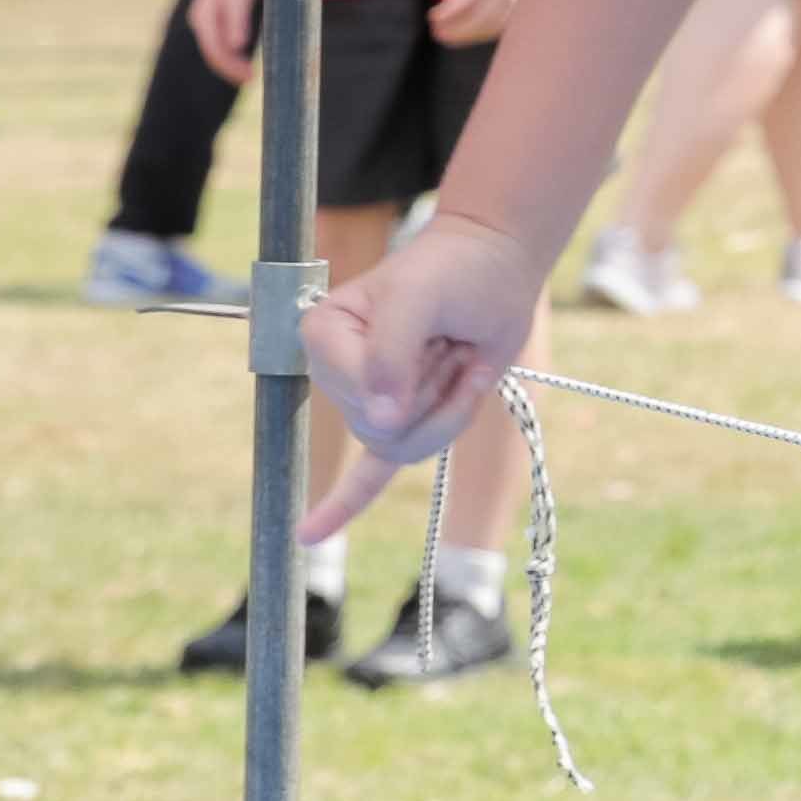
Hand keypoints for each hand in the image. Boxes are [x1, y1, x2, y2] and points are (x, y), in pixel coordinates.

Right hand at [193, 0, 260, 83]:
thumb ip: (237, 20)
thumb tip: (237, 47)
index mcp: (204, 18)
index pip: (214, 51)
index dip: (231, 68)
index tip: (249, 78)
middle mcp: (202, 20)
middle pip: (213, 52)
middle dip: (230, 69)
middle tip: (250, 80)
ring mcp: (208, 19)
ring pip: (216, 48)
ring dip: (231, 63)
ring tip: (248, 75)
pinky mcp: (217, 16)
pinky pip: (222, 40)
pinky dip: (232, 52)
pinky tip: (244, 57)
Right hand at [302, 210, 548, 534]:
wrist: (493, 263)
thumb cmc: (453, 271)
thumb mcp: (419, 297)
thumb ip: (392, 354)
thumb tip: (382, 421)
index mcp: (321, 336)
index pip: (361, 397)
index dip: (408, 377)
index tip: (436, 332)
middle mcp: (335, 373)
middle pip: (383, 429)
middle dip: (435, 392)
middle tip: (451, 341)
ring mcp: (367, 399)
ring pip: (403, 447)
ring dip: (449, 410)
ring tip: (457, 360)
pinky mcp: (402, 416)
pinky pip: (367, 472)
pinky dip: (341, 506)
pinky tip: (307, 537)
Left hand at [435, 0, 531, 39]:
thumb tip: (449, 13)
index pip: (462, 4)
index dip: (445, 15)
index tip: (432, 18)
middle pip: (478, 20)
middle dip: (456, 31)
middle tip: (437, 34)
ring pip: (491, 26)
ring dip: (469, 35)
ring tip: (450, 36)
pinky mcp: (526, 3)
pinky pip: (503, 24)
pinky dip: (484, 31)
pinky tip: (470, 30)